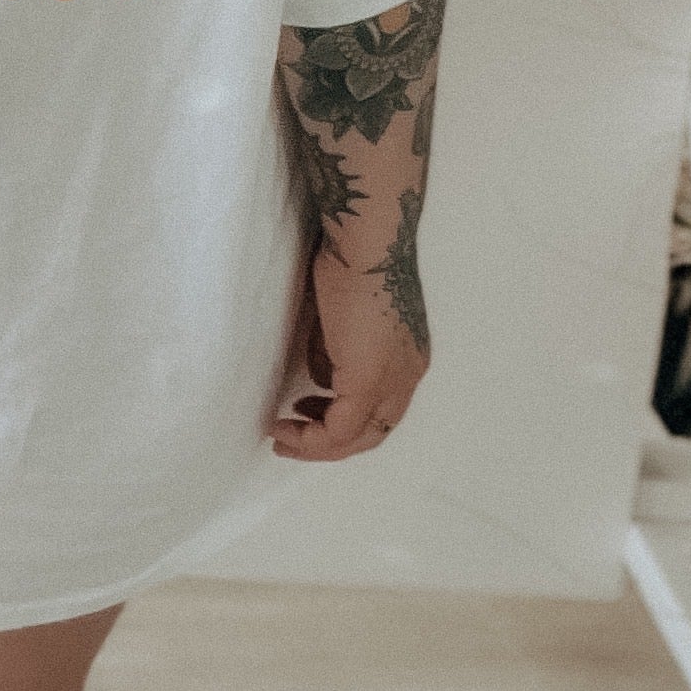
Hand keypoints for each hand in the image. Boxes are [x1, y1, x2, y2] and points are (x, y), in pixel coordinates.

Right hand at [269, 237, 429, 462]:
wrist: (365, 245)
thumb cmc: (351, 265)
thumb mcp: (339, 320)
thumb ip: (332, 353)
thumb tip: (320, 377)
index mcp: (406, 359)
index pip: (379, 409)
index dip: (343, 419)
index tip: (303, 410)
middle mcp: (406, 376)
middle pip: (373, 433)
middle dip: (328, 443)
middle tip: (290, 438)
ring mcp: (390, 381)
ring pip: (359, 438)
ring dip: (318, 445)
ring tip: (283, 435)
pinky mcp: (368, 381)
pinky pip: (341, 430)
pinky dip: (312, 437)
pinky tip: (284, 425)